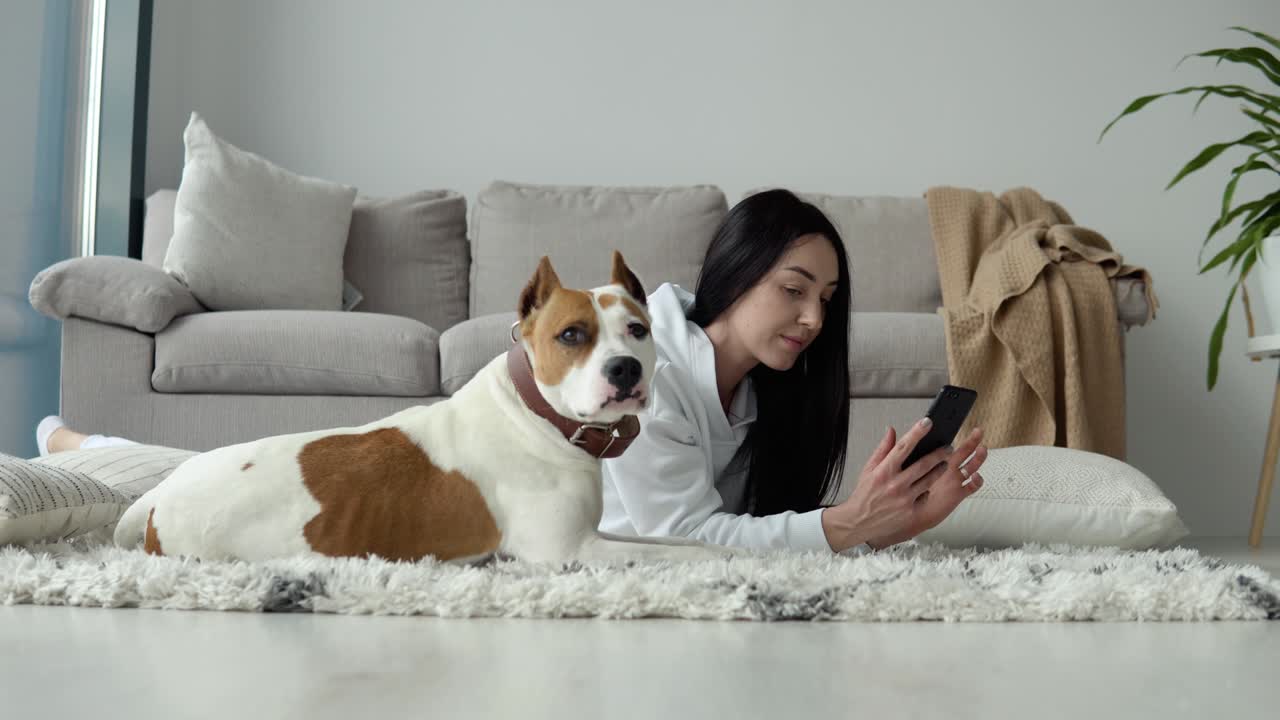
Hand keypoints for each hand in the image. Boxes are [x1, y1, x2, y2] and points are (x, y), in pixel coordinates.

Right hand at [821, 417, 987, 551]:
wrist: (858, 521)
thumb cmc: (864, 494)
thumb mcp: (869, 469)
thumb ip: (883, 449)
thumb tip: (892, 430)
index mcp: (883, 471)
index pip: (903, 447)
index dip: (916, 433)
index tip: (927, 422)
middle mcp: (894, 484)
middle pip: (923, 464)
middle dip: (939, 454)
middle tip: (948, 447)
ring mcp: (904, 499)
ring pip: (929, 480)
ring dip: (940, 470)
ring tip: (945, 464)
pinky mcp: (910, 512)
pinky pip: (925, 497)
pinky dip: (929, 490)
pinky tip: (930, 485)